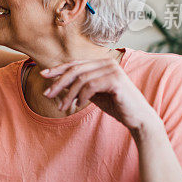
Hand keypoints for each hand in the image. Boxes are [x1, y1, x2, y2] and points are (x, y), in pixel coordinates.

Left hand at [41, 58, 157, 132]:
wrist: (138, 118)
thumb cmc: (116, 105)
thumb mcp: (93, 94)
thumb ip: (79, 86)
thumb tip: (57, 83)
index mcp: (102, 63)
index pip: (76, 64)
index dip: (58, 69)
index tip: (43, 75)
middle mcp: (108, 63)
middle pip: (76, 69)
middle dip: (59, 82)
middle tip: (47, 94)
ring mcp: (113, 70)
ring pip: (81, 79)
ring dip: (68, 94)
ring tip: (63, 106)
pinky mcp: (116, 80)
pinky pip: (90, 86)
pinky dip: (81, 96)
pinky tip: (79, 105)